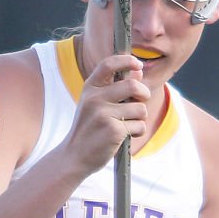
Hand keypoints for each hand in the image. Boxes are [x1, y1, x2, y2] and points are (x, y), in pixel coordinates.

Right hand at [62, 54, 148, 175]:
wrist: (74, 157)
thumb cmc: (88, 129)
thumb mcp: (95, 105)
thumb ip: (116, 88)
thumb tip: (138, 72)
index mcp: (89, 89)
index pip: (109, 64)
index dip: (127, 60)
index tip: (137, 65)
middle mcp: (95, 99)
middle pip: (133, 85)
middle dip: (144, 93)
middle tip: (141, 101)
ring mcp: (103, 115)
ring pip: (140, 108)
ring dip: (140, 118)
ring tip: (127, 125)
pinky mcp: (113, 130)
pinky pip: (139, 126)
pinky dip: (137, 132)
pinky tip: (124, 137)